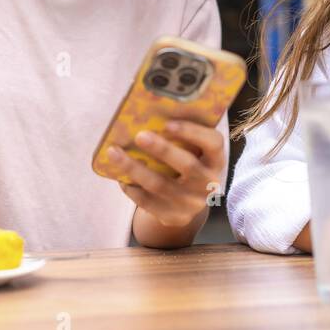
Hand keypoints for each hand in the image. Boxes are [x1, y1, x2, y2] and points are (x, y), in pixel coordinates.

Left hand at [107, 120, 225, 229]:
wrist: (187, 203)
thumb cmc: (185, 165)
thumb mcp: (193, 152)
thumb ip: (182, 138)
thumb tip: (149, 112)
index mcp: (216, 160)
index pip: (213, 144)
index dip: (193, 132)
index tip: (168, 123)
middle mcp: (208, 183)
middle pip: (187, 165)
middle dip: (162, 149)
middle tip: (139, 135)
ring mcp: (192, 203)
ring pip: (160, 185)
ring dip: (134, 168)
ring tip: (114, 152)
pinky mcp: (175, 217)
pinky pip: (149, 202)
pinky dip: (132, 188)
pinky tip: (119, 176)